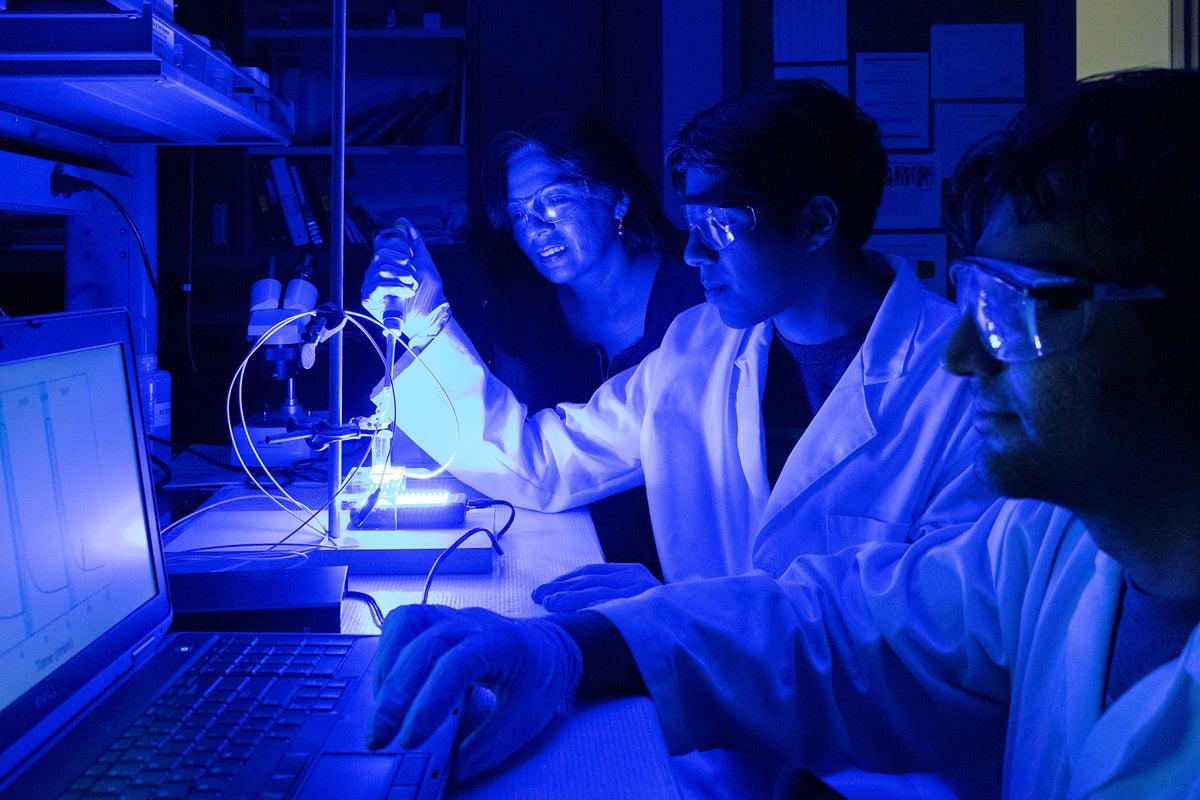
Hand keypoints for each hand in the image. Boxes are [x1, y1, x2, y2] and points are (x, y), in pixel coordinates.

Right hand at [361, 218, 450, 347]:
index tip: (411, 259)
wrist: (431, 315)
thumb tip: (402, 221)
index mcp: (387, 262)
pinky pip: (377, 285)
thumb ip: (414, 240)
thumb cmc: (428, 291)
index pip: (382, 244)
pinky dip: (395, 287)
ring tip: (412, 286)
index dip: (398, 248)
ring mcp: (371, 285)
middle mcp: (376, 272)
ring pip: (380, 270)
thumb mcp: (424, 261)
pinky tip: (407, 292)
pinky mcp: (369, 298)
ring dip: (401, 277)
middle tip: (413, 275)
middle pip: (380, 256)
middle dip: (401, 264)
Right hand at [367, 605, 582, 781]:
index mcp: (502, 642)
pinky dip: (388, 653)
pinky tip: (388, 687)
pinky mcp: (437, 620)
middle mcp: (473, 622)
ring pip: (407, 622)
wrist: (551, 647)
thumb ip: (489, 745)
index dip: (429, 702)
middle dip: (396, 695)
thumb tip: (453, 770)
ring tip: (381, 711)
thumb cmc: (541, 678)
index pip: (457, 664)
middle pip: (425, 646)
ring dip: (386, 668)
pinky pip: (403, 623)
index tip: (411, 739)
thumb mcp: (526, 717)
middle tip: (379, 737)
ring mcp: (452, 616)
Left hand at [532, 562, 661, 611]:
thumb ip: (611, 595)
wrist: (697, 632)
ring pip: (597, 593)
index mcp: (633, 572)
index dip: (565, 581)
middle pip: (590, 580)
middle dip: (560, 588)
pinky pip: (611, 609)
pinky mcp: (645, 610)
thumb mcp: (635, 599)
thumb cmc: (658, 620)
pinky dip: (589, 609)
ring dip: (569, 598)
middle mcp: (637, 580)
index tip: (544, 591)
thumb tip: (569, 600)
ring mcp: (642, 595)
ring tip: (547, 604)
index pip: (591, 572)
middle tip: (537, 597)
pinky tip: (571, 616)